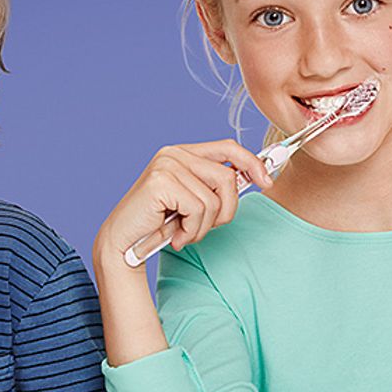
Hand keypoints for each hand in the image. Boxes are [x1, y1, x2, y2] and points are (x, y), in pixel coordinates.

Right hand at [94, 140, 272, 266]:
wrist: (124, 244)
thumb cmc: (160, 224)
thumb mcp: (193, 200)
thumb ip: (216, 186)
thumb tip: (256, 176)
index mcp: (183, 152)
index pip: (228, 147)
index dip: (252, 163)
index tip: (267, 181)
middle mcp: (174, 153)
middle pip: (228, 177)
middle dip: (226, 210)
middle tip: (205, 227)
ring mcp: (166, 165)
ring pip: (215, 199)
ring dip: (204, 226)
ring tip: (185, 232)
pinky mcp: (160, 183)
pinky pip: (199, 209)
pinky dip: (192, 230)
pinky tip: (176, 235)